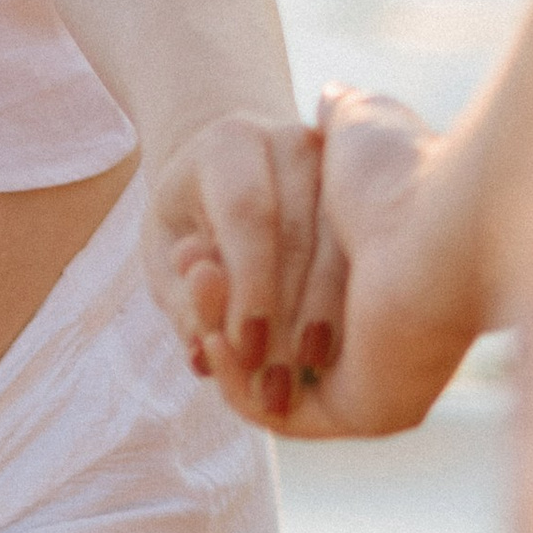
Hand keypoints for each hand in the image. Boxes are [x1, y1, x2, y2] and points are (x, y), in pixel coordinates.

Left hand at [142, 108, 335, 423]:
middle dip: (285, 319)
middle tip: (273, 390)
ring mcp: (339, 167)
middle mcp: (291, 143)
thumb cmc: (191, 222)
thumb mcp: (166, 253)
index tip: (245, 352)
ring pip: (342, 251)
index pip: (247, 212)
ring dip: (321, 327)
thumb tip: (207, 341)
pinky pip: (364, 261)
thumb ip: (181, 297)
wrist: (232, 172)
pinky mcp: (365, 195)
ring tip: (299, 387)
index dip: (249, 287)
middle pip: (299, 236)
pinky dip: (346, 316)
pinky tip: (329, 362)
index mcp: (230, 142)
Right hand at [222, 86, 473, 441]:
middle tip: (190, 266)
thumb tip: (330, 98)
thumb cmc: (404, 172)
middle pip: (267, 335)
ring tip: (195, 282)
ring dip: (216, 333)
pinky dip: (234, 378)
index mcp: (373, 276)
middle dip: (216, 302)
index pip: (284, 289)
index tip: (196, 243)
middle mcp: (373, 332)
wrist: (451, 219)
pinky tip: (213, 333)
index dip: (230, 267)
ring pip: (266, 374)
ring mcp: (367, 374)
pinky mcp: (360, 407)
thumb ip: (341, 120)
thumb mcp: (356, 131)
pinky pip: (279, 414)